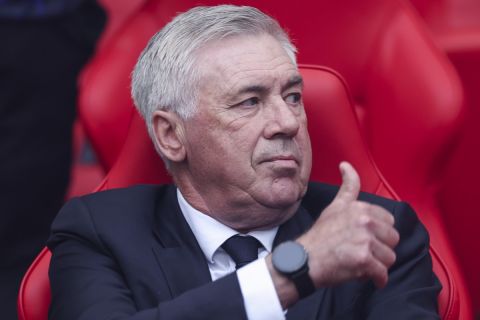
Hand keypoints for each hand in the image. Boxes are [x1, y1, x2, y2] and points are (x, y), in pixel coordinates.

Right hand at [297, 161, 399, 287]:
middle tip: (360, 252)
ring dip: (378, 265)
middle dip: (380, 249)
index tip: (362, 238)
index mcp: (361, 208)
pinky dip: (377, 279)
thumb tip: (346, 164)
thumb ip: (348, 187)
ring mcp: (365, 240)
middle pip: (393, 239)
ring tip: (360, 263)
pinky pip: (383, 273)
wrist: (305, 260)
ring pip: (390, 257)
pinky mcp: (364, 259)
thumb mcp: (335, 206)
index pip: (389, 222)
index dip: (378, 233)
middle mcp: (364, 221)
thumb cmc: (320, 236)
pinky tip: (366, 277)